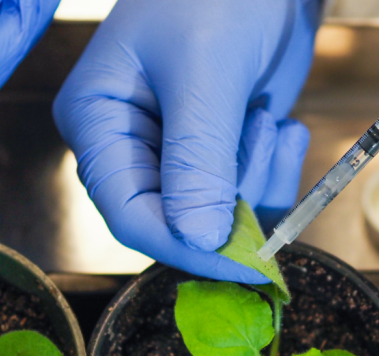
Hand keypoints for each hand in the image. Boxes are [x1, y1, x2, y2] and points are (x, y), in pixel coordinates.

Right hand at [53, 0, 318, 282]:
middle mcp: (130, 146)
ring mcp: (177, 150)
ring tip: (267, 115)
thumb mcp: (206, 68)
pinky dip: (274, 169)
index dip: (185, 247)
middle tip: (262, 138)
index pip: (130, 215)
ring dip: (259, 180)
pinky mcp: (220, 148)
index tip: (245, 263)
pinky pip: (247, 193)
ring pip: (218, 216)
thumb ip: (198, 157)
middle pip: (177, 223)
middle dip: (232, 203)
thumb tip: (198, 241)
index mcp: (99, 121)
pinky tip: (280, 121)